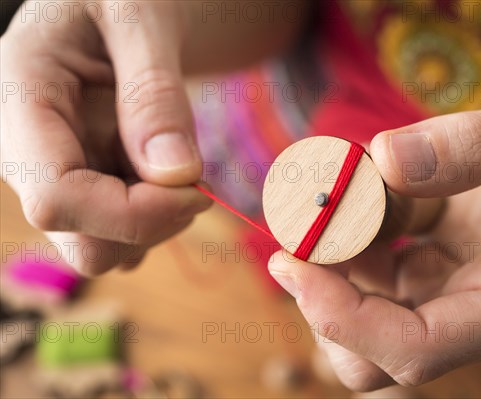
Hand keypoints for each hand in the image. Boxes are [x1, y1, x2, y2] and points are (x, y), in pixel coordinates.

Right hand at [1, 1, 305, 274]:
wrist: (118, 3)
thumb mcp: (140, 14)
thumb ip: (154, 92)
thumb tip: (176, 175)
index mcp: (20, 98)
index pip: (56, 197)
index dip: (131, 214)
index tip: (196, 190)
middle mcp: (28, 151)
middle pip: (82, 244)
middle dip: (152, 226)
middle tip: (198, 181)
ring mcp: (58, 175)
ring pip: (106, 249)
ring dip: (160, 224)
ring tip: (182, 163)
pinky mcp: (88, 186)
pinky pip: (123, 236)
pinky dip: (159, 220)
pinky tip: (170, 175)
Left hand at [268, 88, 480, 390]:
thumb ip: (474, 145)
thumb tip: (385, 160)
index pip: (415, 351)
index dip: (342, 318)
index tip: (290, 262)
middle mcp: (476, 318)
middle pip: (372, 357)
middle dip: (322, 297)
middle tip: (300, 228)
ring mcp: (446, 300)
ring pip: (360, 319)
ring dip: (328, 261)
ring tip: (333, 188)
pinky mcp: (425, 276)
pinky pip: (366, 276)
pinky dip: (344, 239)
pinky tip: (356, 191)